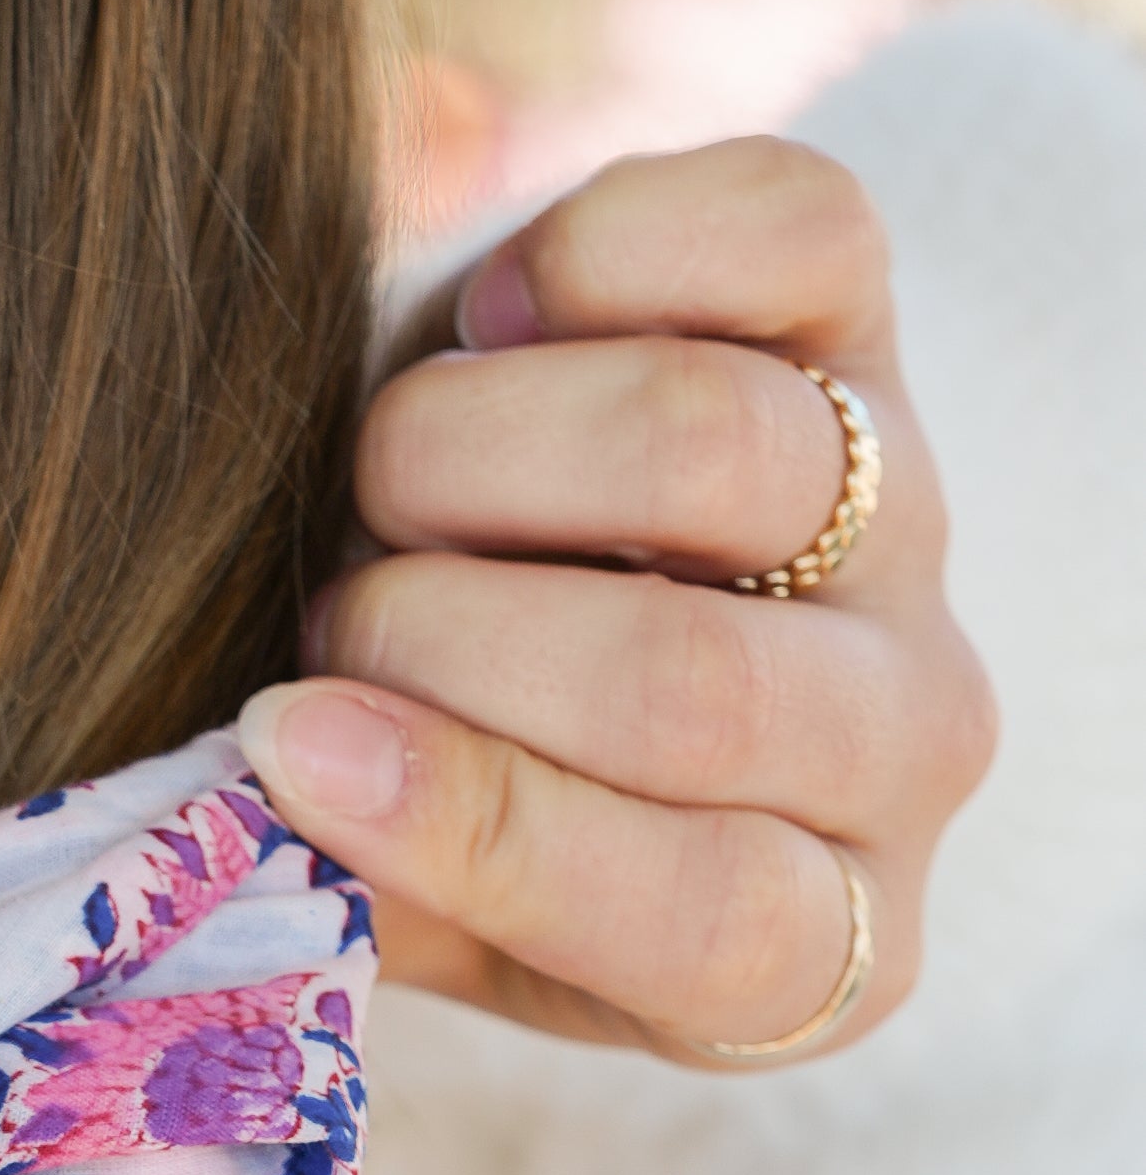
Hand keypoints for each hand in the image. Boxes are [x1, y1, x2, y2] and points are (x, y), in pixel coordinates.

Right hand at [237, 134, 996, 1064]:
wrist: (512, 601)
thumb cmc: (440, 788)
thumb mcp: (401, 899)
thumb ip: (347, 881)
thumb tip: (269, 776)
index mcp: (817, 943)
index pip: (707, 912)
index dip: (478, 827)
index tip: (288, 739)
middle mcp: (903, 739)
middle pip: (690, 680)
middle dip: (433, 637)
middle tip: (327, 619)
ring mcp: (904, 519)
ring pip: (707, 445)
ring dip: (470, 449)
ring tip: (390, 483)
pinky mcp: (869, 319)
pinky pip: (786, 231)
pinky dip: (598, 254)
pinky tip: (498, 321)